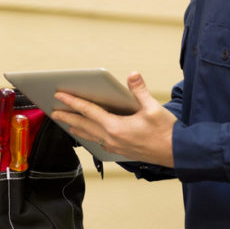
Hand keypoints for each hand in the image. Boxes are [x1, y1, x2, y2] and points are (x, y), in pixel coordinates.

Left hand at [52, 71, 175, 166]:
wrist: (177, 154)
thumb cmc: (166, 132)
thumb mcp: (153, 108)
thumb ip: (140, 90)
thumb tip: (132, 75)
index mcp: (116, 127)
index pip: (88, 111)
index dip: (73, 102)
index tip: (60, 95)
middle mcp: (111, 138)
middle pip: (83, 125)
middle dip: (66, 116)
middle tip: (52, 110)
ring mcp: (114, 146)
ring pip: (89, 135)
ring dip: (75, 127)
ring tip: (65, 122)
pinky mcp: (119, 150)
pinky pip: (97, 141)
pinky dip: (88, 135)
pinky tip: (87, 133)